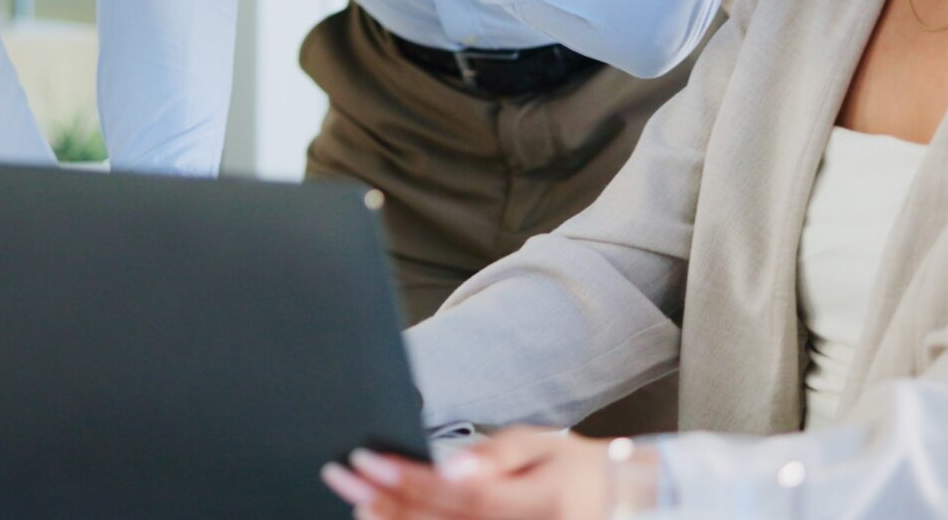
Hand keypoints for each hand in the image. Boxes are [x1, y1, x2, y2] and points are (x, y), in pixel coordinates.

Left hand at [320, 431, 624, 519]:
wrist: (606, 500)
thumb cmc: (565, 467)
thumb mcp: (536, 444)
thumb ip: (493, 456)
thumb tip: (451, 465)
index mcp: (524, 505)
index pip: (450, 492)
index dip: (402, 478)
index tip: (364, 460)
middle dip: (381, 501)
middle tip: (341, 478)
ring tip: (357, 502)